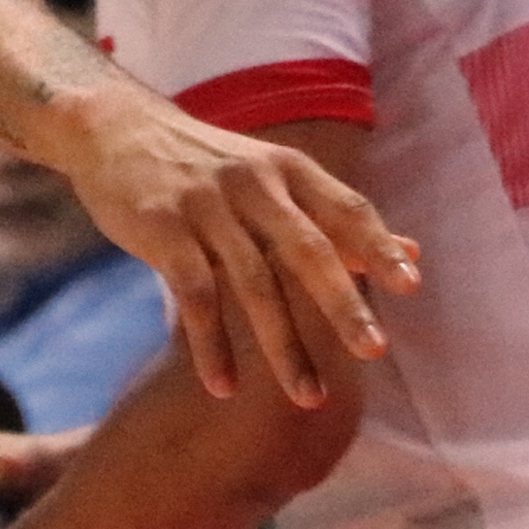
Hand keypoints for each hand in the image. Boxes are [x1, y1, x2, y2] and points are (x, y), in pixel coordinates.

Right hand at [47, 99, 416, 405]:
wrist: (116, 130)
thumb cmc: (208, 164)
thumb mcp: (275, 176)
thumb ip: (336, 216)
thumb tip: (413, 252)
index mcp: (288, 169)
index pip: (345, 207)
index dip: (379, 244)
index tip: (411, 285)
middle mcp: (254, 183)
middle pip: (306, 249)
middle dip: (342, 303)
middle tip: (374, 351)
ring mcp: (206, 206)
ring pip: (253, 284)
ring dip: (284, 347)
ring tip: (309, 398)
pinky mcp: (162, 229)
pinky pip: (194, 296)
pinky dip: (211, 346)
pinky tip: (224, 387)